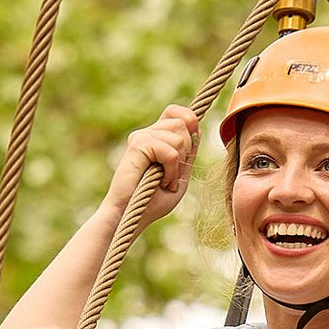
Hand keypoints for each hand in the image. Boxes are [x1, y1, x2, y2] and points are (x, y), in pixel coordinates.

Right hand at [107, 104, 197, 219]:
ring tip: (166, 180)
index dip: (189, 119)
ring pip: (179, 136)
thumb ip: (188, 153)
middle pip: (182, 122)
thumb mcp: (179, 175)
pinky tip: (161, 181)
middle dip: (187, 150)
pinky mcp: (138, 145)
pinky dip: (172, 169)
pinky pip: (170, 151)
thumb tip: (197, 129)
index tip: (190, 146)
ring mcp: (141, 137)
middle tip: (174, 174)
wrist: (131, 216)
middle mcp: (147, 133)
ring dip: (179, 164)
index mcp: (156, 138)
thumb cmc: (152, 202)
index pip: (175, 112)